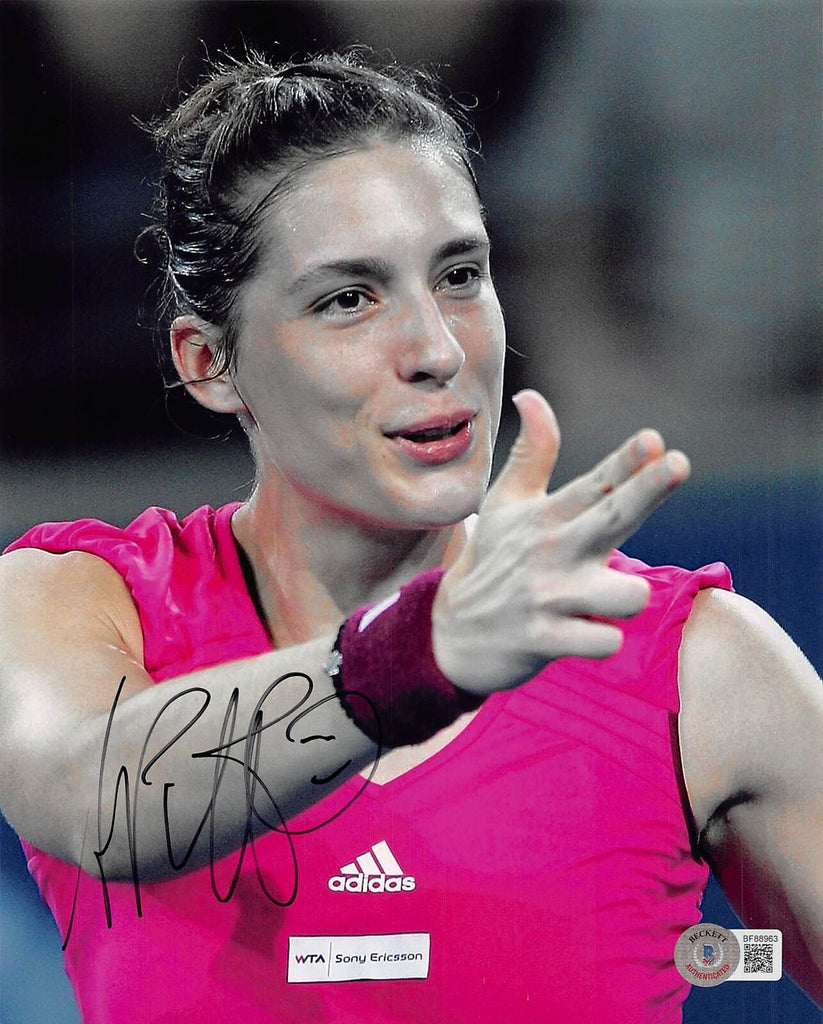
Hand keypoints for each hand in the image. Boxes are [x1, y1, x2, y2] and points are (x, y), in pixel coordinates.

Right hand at [432, 389, 690, 692]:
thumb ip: (532, 452)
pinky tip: (585, 634)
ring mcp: (547, 596)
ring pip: (624, 594)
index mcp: (545, 516)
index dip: (627, 461)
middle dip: (647, 490)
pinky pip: (603, 641)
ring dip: (630, 595)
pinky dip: (604, 640)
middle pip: (611, 517)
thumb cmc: (493, 559)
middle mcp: (550, 551)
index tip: (654, 440)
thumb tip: (531, 394)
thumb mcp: (506, 504)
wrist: (451, 632)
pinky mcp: (545, 639)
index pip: (595, 484)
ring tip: (607, 598)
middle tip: (679, 464)